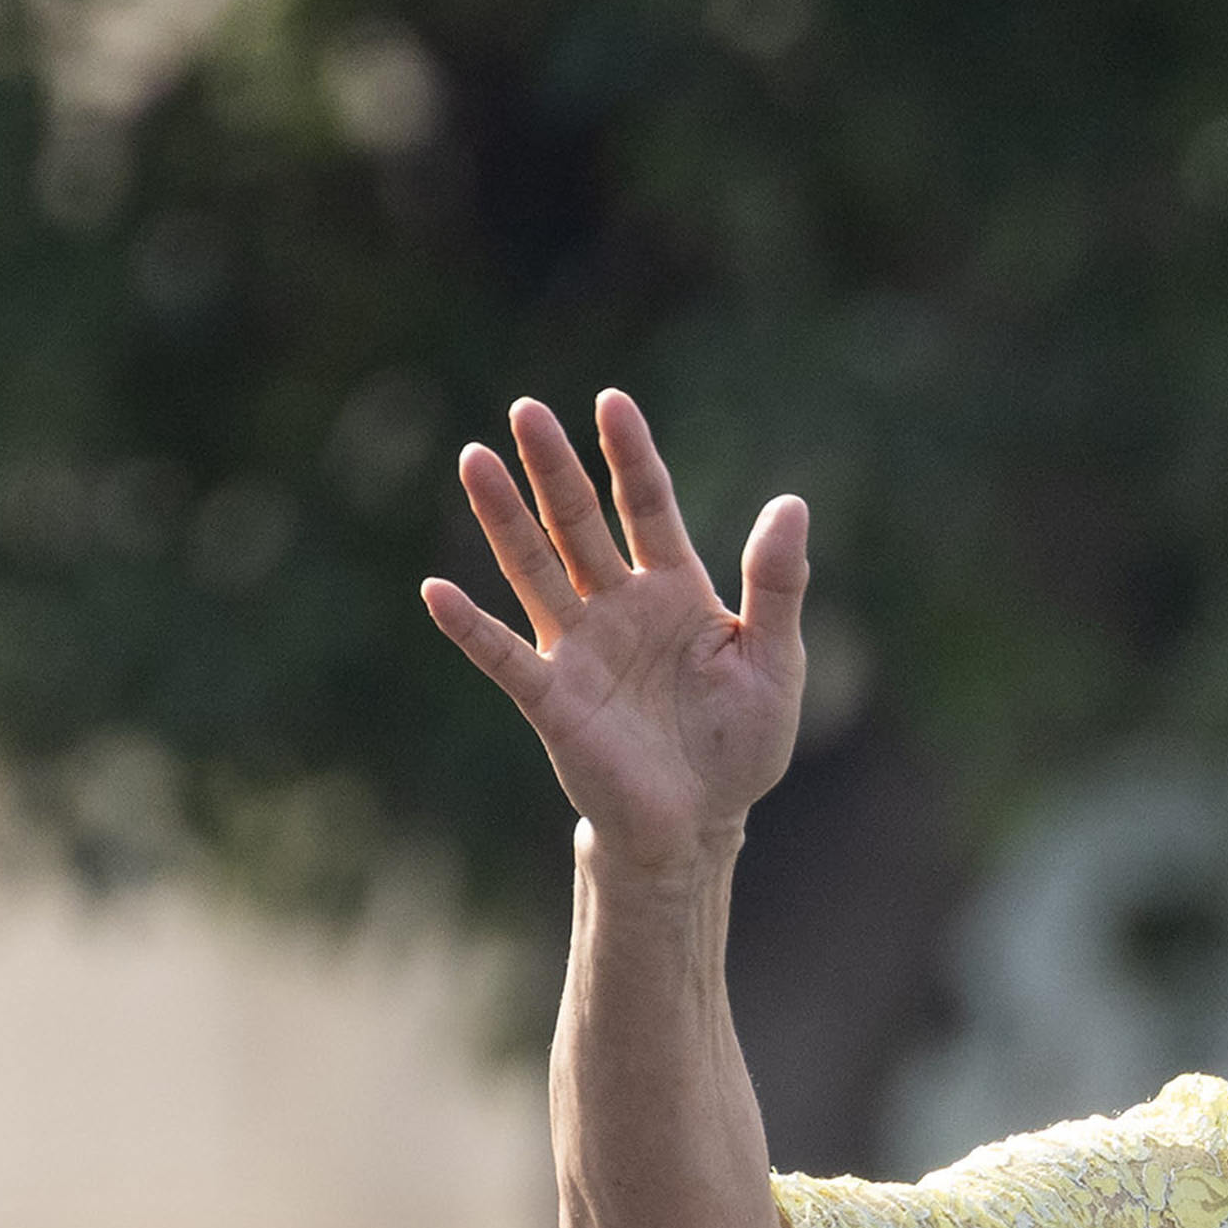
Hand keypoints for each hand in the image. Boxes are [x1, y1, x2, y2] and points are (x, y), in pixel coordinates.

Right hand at [421, 391, 807, 872]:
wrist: (699, 825)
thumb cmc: (738, 745)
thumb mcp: (773, 661)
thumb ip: (776, 585)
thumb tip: (791, 505)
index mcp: (674, 588)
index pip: (647, 504)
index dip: (629, 454)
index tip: (611, 402)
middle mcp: (618, 606)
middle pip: (578, 521)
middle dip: (552, 467)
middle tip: (526, 409)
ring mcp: (580, 649)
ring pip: (535, 568)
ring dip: (503, 517)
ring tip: (474, 459)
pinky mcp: (554, 700)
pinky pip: (504, 656)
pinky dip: (469, 627)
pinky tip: (436, 592)